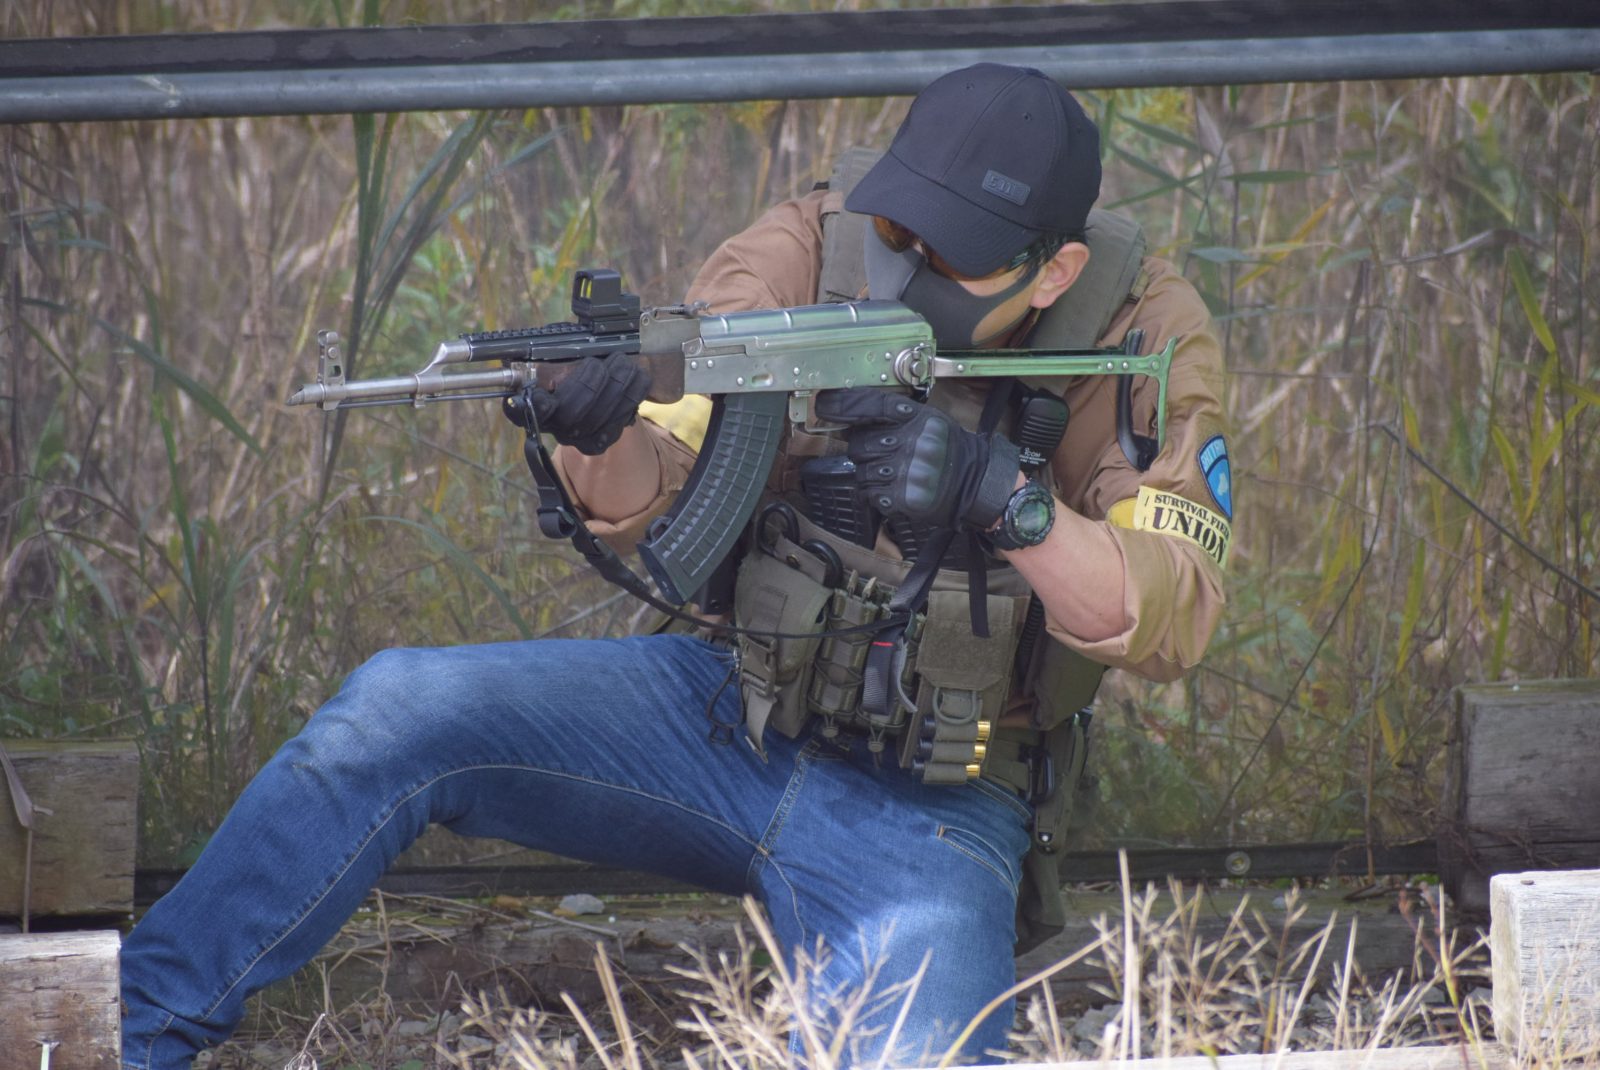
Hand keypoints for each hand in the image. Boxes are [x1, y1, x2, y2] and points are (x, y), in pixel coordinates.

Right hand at [524, 355, 650, 455]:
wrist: (599, 385)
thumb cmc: (573, 362)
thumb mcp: (563, 348)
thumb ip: (560, 343)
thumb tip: (571, 326)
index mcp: (532, 397)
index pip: (519, 410)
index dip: (528, 407)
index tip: (544, 398)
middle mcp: (550, 422)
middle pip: (568, 414)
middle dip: (590, 385)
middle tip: (603, 363)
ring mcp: (573, 436)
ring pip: (595, 422)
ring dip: (617, 389)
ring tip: (627, 364)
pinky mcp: (596, 443)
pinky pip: (614, 427)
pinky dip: (630, 401)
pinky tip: (638, 381)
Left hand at [813, 388, 1018, 530]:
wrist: (974, 482)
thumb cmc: (947, 449)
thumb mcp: (926, 420)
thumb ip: (891, 416)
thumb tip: (847, 414)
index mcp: (915, 418)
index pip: (870, 404)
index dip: (842, 404)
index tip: (823, 404)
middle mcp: (909, 442)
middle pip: (858, 443)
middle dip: (864, 449)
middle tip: (884, 453)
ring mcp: (905, 471)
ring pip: (861, 471)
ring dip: (870, 472)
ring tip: (893, 472)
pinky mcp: (902, 497)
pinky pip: (870, 493)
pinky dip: (877, 492)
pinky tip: (895, 487)